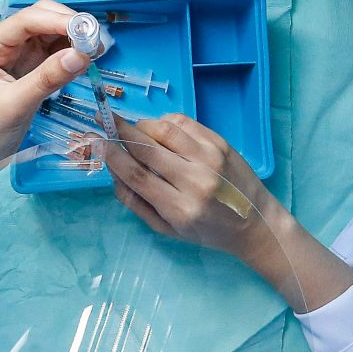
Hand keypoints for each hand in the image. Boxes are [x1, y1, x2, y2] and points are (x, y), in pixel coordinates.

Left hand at [0, 0, 90, 184]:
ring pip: (51, 34)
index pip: (26, 20)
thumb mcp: (14, 106)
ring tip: (98, 49)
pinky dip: (72, 52)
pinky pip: (55, 53)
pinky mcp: (32, 70)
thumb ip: (46, 79)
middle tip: (96, 41)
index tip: (87, 32)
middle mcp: (5, 45)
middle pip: (41, 18)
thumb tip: (81, 55)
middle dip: (68, 24)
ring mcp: (19, 57)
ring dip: (74, 37)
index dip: (57, 20)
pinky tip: (87, 59)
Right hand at [104, 113, 352, 312]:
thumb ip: (136, 203)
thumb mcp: (167, 229)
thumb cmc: (207, 231)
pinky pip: (184, 123)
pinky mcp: (220, 143)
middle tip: (103, 120)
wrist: (256, 223)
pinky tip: (161, 129)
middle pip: (148, 148)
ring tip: (135, 129)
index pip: (137, 175)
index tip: (97, 142)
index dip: (112, 156)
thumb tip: (112, 172)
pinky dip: (165, 121)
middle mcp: (195, 181)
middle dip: (121, 131)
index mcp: (180, 208)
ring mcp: (210, 159)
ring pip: (165, 129)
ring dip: (143, 124)